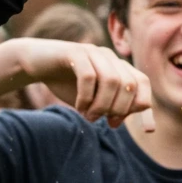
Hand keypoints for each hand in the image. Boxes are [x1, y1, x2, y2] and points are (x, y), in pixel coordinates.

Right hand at [12, 39, 153, 131]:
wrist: (36, 64)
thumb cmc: (67, 84)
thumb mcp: (93, 100)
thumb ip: (111, 107)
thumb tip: (123, 119)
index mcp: (117, 66)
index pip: (142, 82)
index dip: (144, 107)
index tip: (145, 130)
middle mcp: (109, 57)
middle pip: (129, 84)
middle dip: (120, 109)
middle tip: (104, 121)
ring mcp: (92, 52)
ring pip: (112, 81)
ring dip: (102, 105)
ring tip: (90, 116)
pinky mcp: (74, 52)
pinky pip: (88, 77)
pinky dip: (86, 97)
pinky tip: (79, 107)